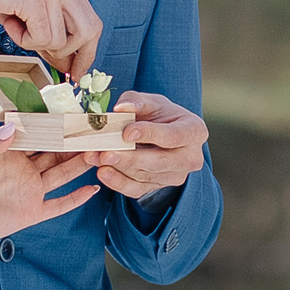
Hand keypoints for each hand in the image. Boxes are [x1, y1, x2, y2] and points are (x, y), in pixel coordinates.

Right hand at [0, 0, 103, 77]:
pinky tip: (10, 21)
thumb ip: (51, 27)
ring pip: (59, 41)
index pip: (92, 22)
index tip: (77, 69)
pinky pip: (40, 38)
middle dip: (72, 55)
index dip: (86, 51)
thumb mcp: (28, 5)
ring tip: (15, 25)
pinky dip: (23, 39)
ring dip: (35, 43)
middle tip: (54, 65)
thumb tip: (66, 61)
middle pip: (88, 32)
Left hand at [0, 131, 99, 246]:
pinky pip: (59, 204)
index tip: (71, 117)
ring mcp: (31, 190)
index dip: (54, 128)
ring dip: (79, 165)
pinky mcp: (33, 211)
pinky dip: (76, 198)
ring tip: (98, 154)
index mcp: (12, 154)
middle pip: (56, 154)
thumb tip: (10, 128)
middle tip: (93, 134)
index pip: (38, 137)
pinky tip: (92, 188)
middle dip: (73, 144)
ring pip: (62, 175)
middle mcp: (25, 170)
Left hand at [94, 92, 208, 199]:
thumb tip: (120, 108)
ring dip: (118, 168)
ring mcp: (176, 175)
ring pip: (146, 176)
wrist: (163, 133)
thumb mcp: (151, 101)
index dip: (150, 134)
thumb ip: (136, 100)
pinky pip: (138, 189)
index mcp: (195, 131)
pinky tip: (103, 173)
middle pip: (160, 162)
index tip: (126, 132)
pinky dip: (118, 183)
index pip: (174, 136)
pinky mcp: (159, 186)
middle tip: (105, 153)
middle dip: (130, 158)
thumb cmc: (159, 114)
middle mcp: (191, 157)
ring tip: (95, 158)